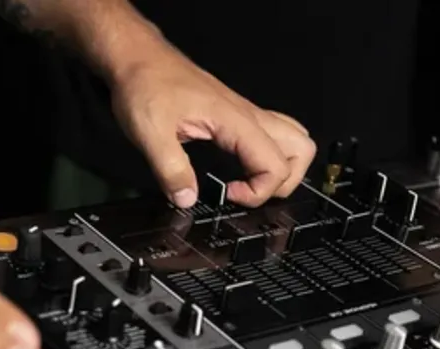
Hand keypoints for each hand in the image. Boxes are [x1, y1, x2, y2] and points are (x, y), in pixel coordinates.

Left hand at [109, 39, 315, 208]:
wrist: (139, 58)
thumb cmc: (146, 85)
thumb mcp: (150, 134)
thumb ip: (171, 171)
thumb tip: (187, 199)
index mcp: (234, 120)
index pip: (275, 165)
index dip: (258, 192)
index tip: (229, 196)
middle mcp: (248, 116)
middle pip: (300, 152)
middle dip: (282, 184)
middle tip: (249, 195)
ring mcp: (245, 114)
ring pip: (293, 141)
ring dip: (283, 168)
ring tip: (252, 184)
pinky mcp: (237, 116)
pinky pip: (272, 136)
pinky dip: (268, 157)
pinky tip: (242, 168)